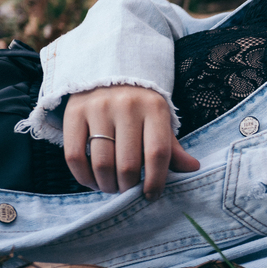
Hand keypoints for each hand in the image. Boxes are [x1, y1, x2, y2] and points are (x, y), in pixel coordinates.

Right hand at [63, 85, 200, 199]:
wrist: (107, 72)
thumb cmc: (140, 106)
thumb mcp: (160, 120)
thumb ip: (172, 147)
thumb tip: (192, 168)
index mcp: (154, 108)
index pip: (158, 153)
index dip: (155, 180)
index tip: (151, 195)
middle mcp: (127, 105)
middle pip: (129, 163)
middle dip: (129, 187)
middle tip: (128, 191)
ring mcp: (98, 108)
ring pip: (102, 163)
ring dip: (107, 185)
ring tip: (112, 187)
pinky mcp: (74, 112)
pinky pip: (74, 155)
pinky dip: (83, 177)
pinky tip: (93, 181)